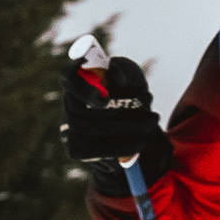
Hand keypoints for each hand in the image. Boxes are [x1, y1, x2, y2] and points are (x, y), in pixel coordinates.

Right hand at [61, 53, 171, 178]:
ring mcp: (69, 128)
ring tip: (152, 120)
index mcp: (77, 80)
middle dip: (123, 104)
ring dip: (131, 126)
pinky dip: (124, 147)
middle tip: (149, 98)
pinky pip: (99, 150)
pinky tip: (139, 142)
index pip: (68, 75)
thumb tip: (115, 72)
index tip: (102, 86)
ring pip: (97, 129)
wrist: (130, 127)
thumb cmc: (128, 93)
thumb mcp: (131, 78)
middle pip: (87, 106)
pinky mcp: (76, 148)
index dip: (81, 80)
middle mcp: (69, 103)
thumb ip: (125, 70)